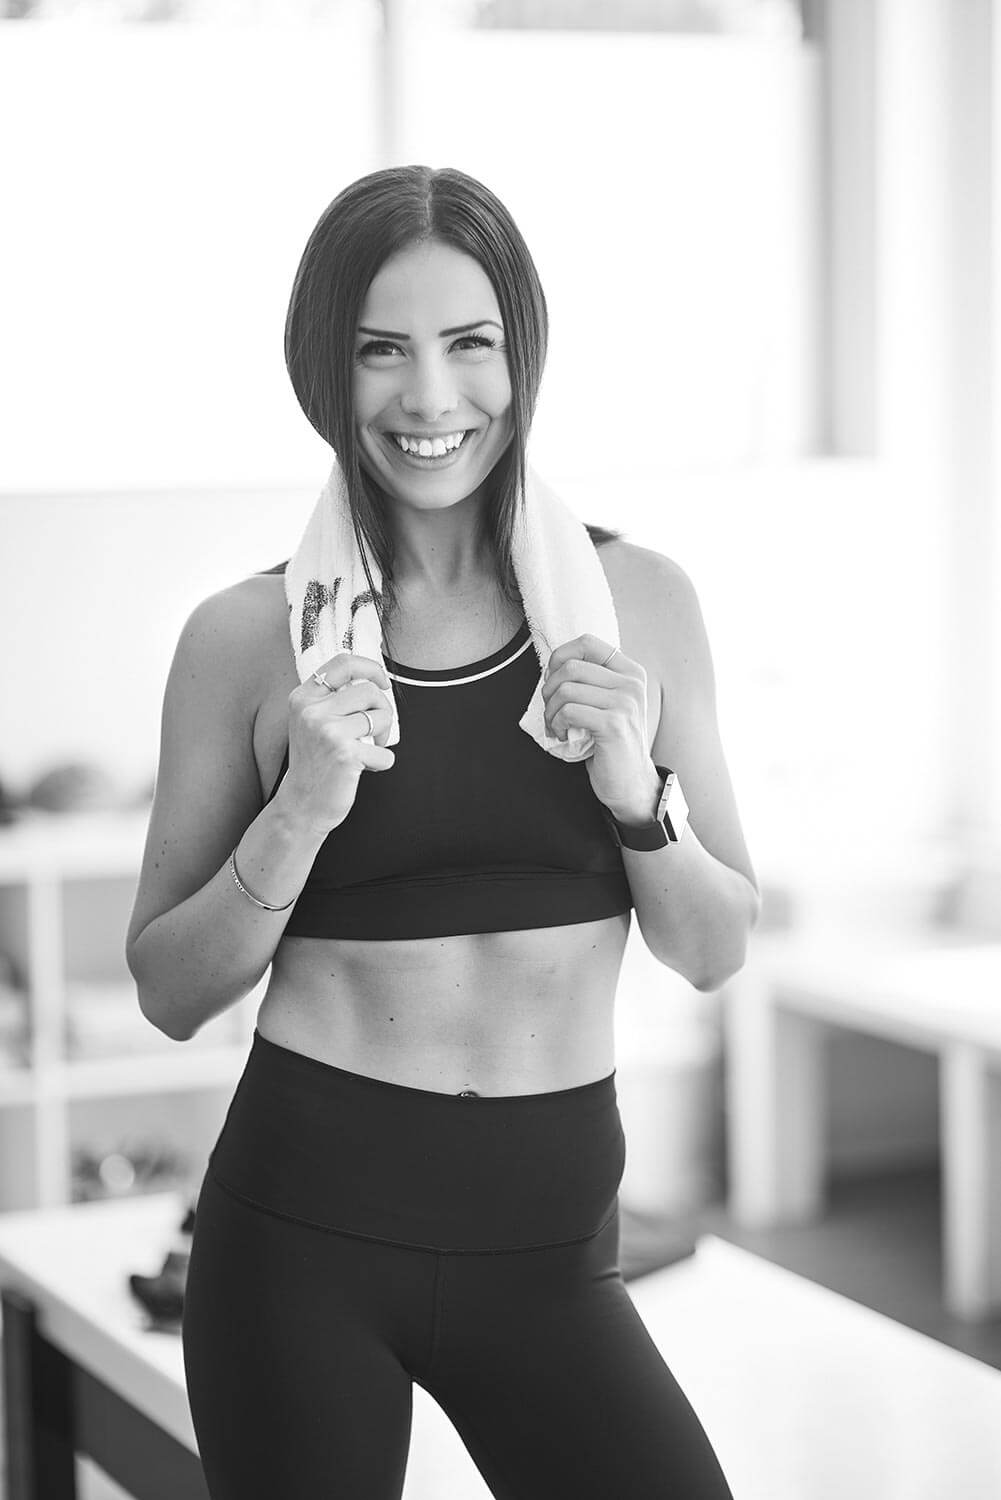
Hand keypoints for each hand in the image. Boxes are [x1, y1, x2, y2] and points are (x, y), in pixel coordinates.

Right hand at [281, 652, 395, 834]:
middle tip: (377, 730)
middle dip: (383, 710)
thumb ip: (332, 699)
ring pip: (381, 716)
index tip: (382, 682)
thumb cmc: (313, 764)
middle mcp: (312, 711)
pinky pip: (385, 752)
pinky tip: (363, 769)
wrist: (300, 806)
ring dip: (384, 736)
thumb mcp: (311, 723)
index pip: (343, 663)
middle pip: (369, 690)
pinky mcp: (345, 754)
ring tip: (369, 750)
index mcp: (303, 698)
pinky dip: (381, 763)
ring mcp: (328, 732)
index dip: (370, 668)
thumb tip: (374, 680)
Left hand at [541, 634, 659, 818]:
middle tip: (552, 710)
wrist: (630, 782)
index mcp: (630, 672)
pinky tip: (563, 735)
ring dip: (550, 710)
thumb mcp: (606, 703)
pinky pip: (569, 711)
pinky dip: (557, 724)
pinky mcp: (614, 724)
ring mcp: (625, 703)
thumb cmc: (611, 742)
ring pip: (566, 689)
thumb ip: (590, 680)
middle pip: (571, 666)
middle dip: (549, 689)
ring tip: (556, 725)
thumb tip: (553, 664)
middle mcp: (632, 683)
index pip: (587, 643)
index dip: (560, 657)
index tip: (554, 680)